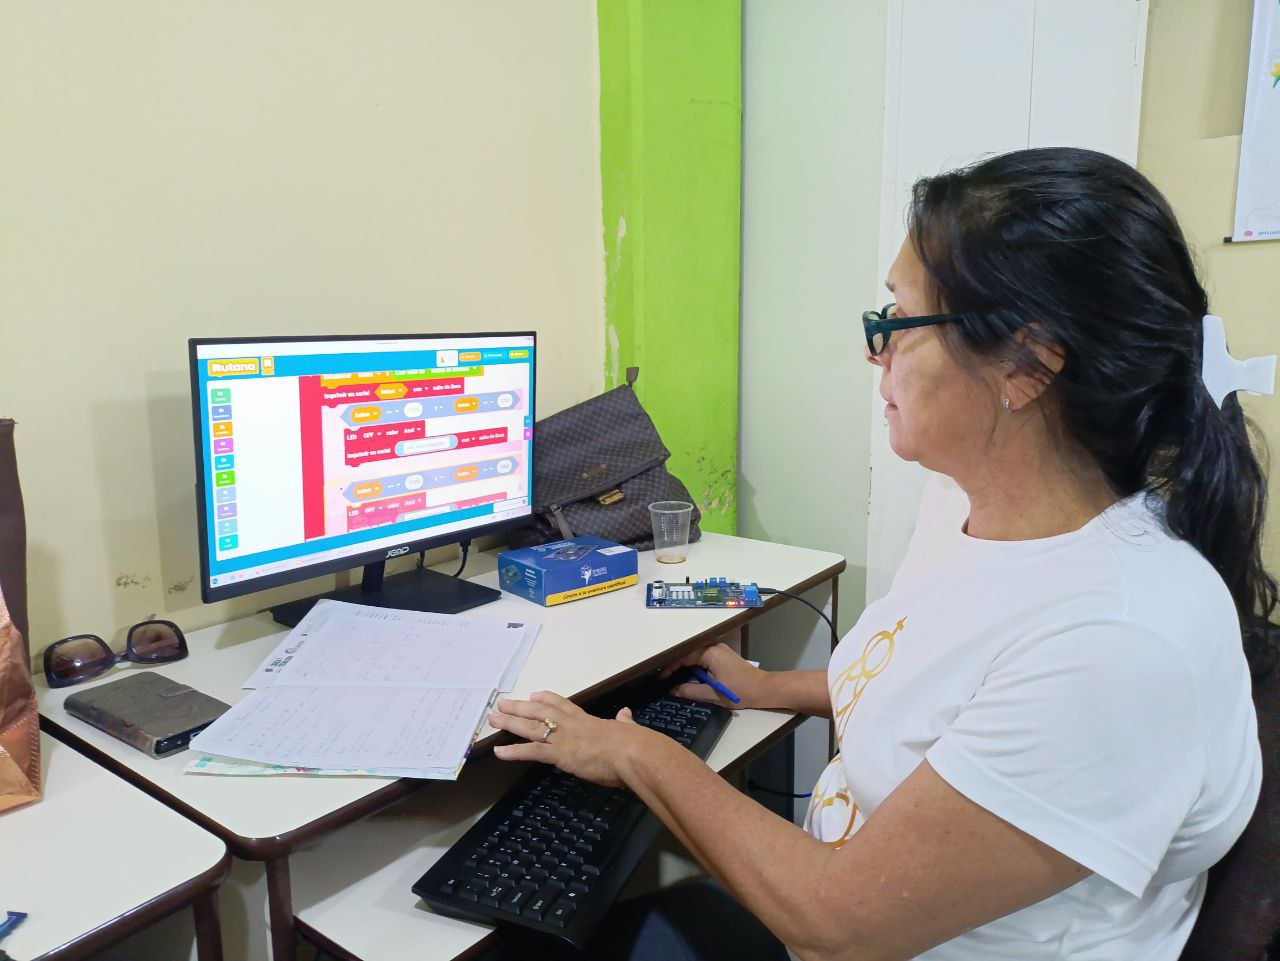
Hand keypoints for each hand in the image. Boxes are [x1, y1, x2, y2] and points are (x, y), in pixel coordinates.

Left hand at [489, 691, 659, 787]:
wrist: (633, 752)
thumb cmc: (634, 743)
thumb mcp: (628, 729)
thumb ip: (624, 722)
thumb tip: (627, 714)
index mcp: (588, 721)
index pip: (563, 705)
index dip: (546, 699)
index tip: (534, 694)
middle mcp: (572, 725)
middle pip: (540, 711)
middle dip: (520, 707)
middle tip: (502, 703)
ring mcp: (564, 738)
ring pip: (531, 727)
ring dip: (510, 722)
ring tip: (493, 718)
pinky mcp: (560, 754)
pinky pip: (532, 751)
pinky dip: (513, 751)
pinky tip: (498, 751)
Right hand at [659, 642, 771, 708]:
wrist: (763, 689)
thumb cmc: (739, 691)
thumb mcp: (712, 694)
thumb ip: (690, 691)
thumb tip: (672, 690)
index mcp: (710, 653)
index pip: (683, 657)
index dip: (670, 668)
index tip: (661, 678)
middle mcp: (714, 647)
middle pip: (689, 655)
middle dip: (677, 666)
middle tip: (666, 679)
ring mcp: (721, 650)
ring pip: (697, 656)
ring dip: (687, 666)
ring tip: (675, 678)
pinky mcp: (725, 655)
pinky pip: (705, 658)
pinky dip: (696, 666)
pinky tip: (692, 676)